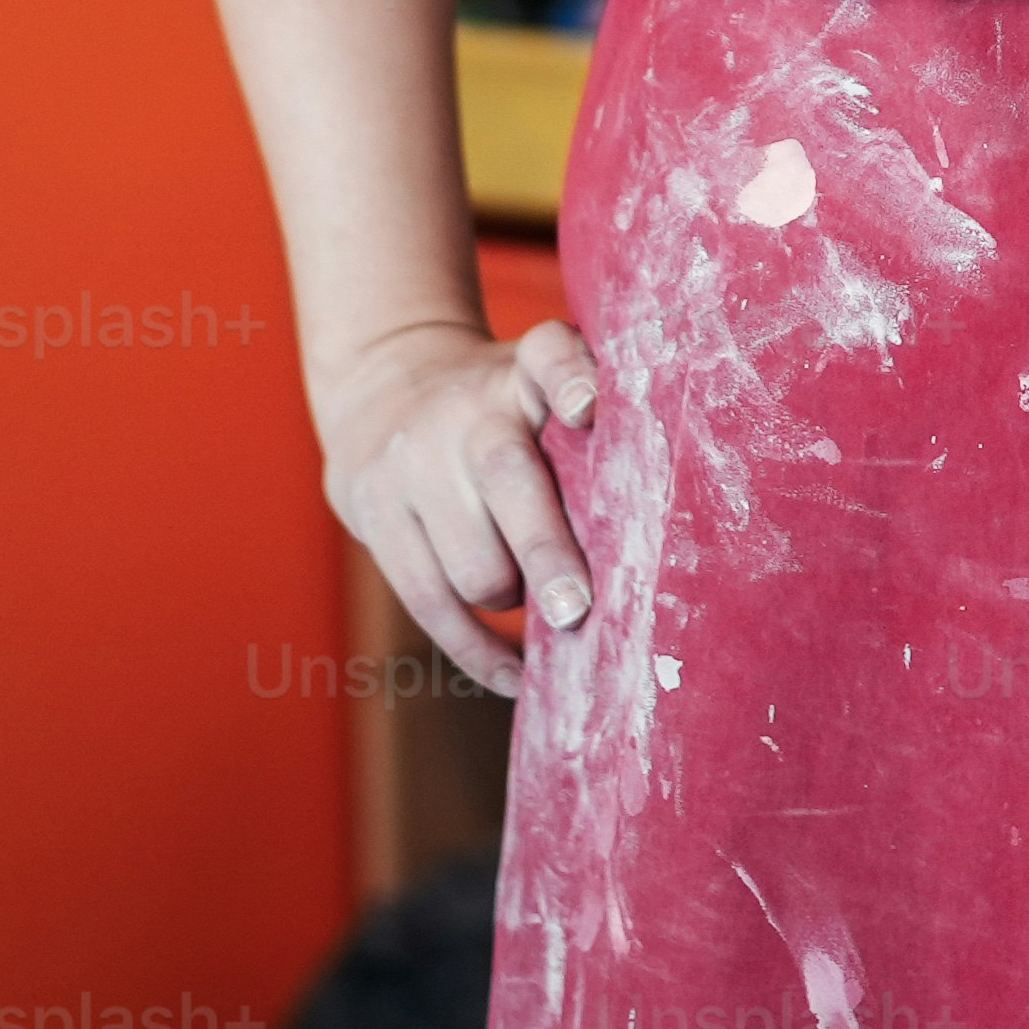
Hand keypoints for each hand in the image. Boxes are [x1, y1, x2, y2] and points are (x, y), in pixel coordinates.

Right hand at [317, 311, 601, 701]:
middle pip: (507, 478)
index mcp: (522, 369)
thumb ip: (597, 426)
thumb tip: (657, 530)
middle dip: (545, 551)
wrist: (382, 388)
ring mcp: (411, 462)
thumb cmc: (501, 409)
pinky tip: (515, 674)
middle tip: (578, 608)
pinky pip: (427, 601)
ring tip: (531, 593)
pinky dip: (476, 648)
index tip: (589, 409)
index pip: (549, 354)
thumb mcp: (541, 386)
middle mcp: (465, 409)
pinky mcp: (371, 511)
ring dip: (511, 597)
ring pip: (470, 562)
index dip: (571, 379)